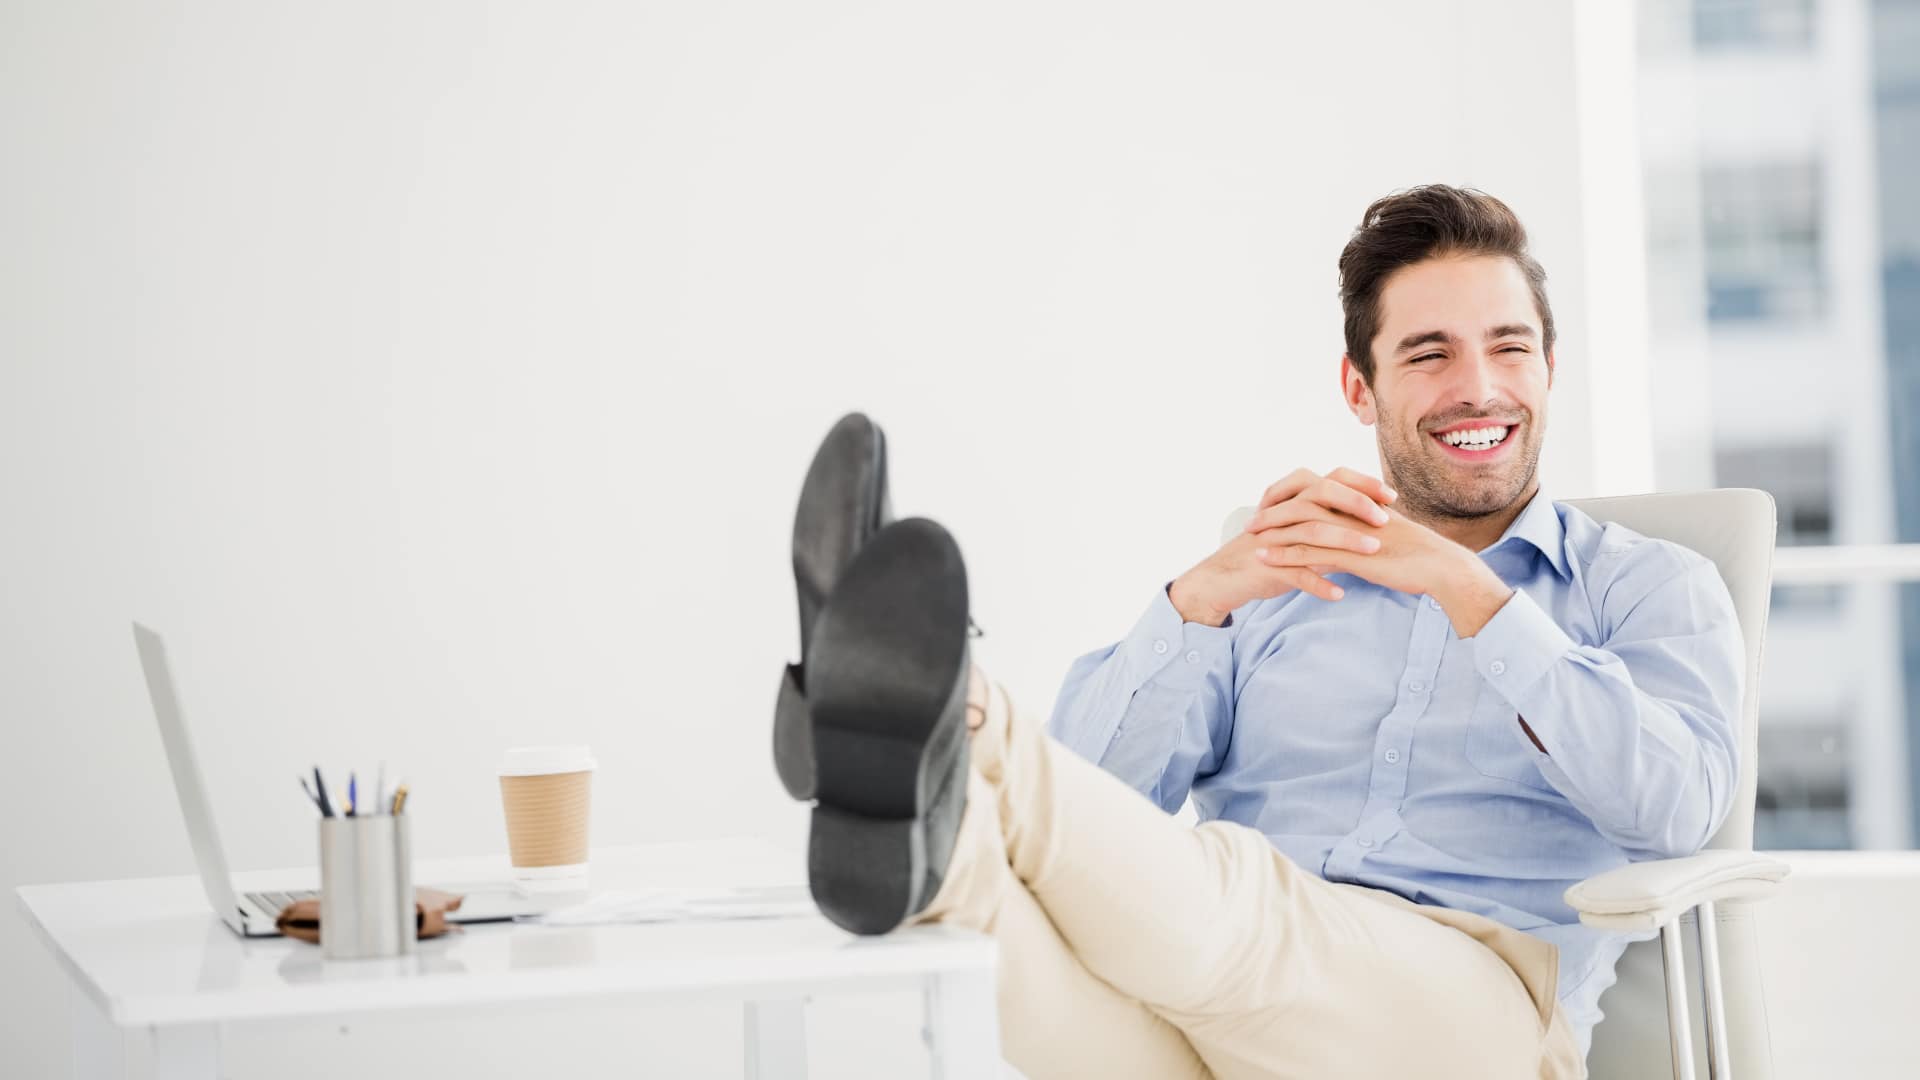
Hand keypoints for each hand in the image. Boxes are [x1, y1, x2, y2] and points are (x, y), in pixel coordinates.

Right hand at [1167, 468, 1398, 624]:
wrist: (1224, 577)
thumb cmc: (1269, 555)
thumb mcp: (1300, 536)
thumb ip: (1331, 528)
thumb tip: (1372, 530)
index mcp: (1294, 501)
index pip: (1332, 478)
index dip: (1362, 484)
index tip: (1391, 497)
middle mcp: (1283, 512)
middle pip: (1322, 494)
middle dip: (1356, 504)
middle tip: (1385, 521)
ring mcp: (1273, 537)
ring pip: (1311, 531)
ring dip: (1345, 541)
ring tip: (1373, 552)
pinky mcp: (1265, 565)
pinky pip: (1294, 572)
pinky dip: (1318, 583)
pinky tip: (1338, 594)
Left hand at [1246, 494, 1512, 636]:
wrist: (1442, 566)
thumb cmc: (1418, 554)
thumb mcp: (1386, 533)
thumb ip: (1365, 527)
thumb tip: (1351, 531)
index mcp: (1359, 502)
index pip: (1316, 489)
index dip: (1290, 495)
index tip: (1269, 505)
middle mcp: (1352, 511)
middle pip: (1303, 502)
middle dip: (1273, 511)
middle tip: (1250, 520)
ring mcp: (1352, 532)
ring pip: (1302, 526)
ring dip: (1273, 532)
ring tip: (1249, 539)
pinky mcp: (1354, 555)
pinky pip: (1312, 553)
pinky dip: (1285, 555)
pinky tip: (1266, 560)